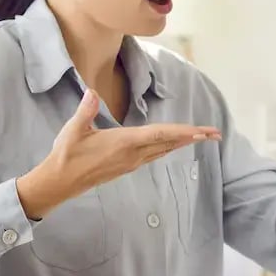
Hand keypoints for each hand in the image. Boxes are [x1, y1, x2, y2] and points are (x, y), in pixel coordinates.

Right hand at [16, 89, 221, 217]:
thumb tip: (92, 92)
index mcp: (124, 143)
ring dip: (183, 143)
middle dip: (193, 138)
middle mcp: (133, 155)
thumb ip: (85, 110)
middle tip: (216, 134)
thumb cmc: (66, 155)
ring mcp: (131, 163)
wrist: (59, 183)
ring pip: (163, 150)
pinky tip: (173, 145)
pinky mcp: (126, 166)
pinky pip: (154, 155)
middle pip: (169, 143)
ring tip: (200, 137)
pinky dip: (168, 147)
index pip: (160, 135)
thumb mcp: (74, 130)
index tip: (202, 132)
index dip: (183, 132)